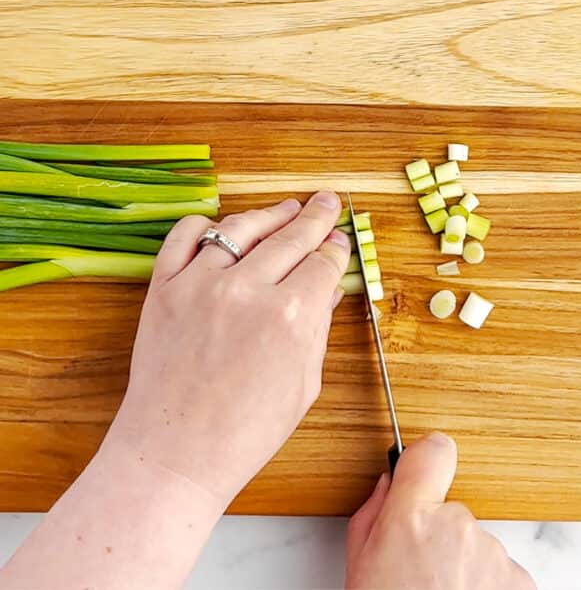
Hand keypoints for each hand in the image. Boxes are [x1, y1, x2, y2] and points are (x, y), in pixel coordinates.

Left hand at [104, 191, 350, 503]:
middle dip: (314, 217)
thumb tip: (328, 290)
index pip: (324, 262)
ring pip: (242, 228)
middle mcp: (247, 291)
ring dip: (269, 215)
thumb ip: (318, 328)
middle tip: (325, 202)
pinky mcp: (164, 289)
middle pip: (291, 236)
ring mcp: (200, 285)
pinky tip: (222, 226)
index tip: (340, 241)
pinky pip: (185, 237)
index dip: (336, 249)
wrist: (176, 453)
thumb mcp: (304, 382)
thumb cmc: (245, 431)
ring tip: (285, 209)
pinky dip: (206, 225)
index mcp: (292, 316)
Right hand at [345, 432, 536, 589]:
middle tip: (418, 575)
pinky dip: (485, 587)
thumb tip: (390, 485)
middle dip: (439, 537)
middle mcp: (459, 528)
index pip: (433, 453)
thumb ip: (373, 517)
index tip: (424, 468)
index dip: (426, 460)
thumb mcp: (358, 568)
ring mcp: (494, 555)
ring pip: (477, 545)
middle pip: (453, 512)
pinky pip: (500, 571)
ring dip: (463, 567)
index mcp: (412, 520)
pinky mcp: (520, 581)